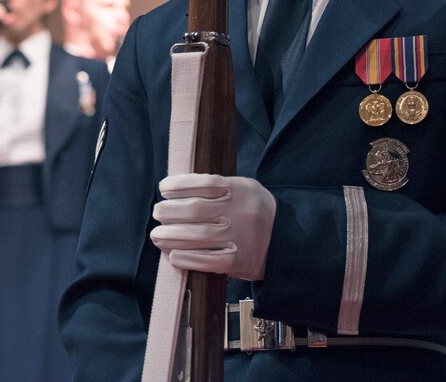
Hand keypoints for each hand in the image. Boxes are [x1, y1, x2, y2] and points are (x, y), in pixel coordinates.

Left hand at [150, 174, 275, 280]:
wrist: (288, 241)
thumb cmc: (253, 212)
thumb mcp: (243, 190)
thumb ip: (214, 189)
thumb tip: (174, 192)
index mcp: (240, 190)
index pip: (204, 183)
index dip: (179, 185)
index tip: (163, 188)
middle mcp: (240, 212)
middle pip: (195, 210)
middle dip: (169, 212)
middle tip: (158, 214)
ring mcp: (241, 238)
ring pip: (198, 236)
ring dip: (171, 236)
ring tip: (157, 236)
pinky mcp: (241, 262)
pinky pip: (209, 261)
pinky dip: (187, 259)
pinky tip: (173, 256)